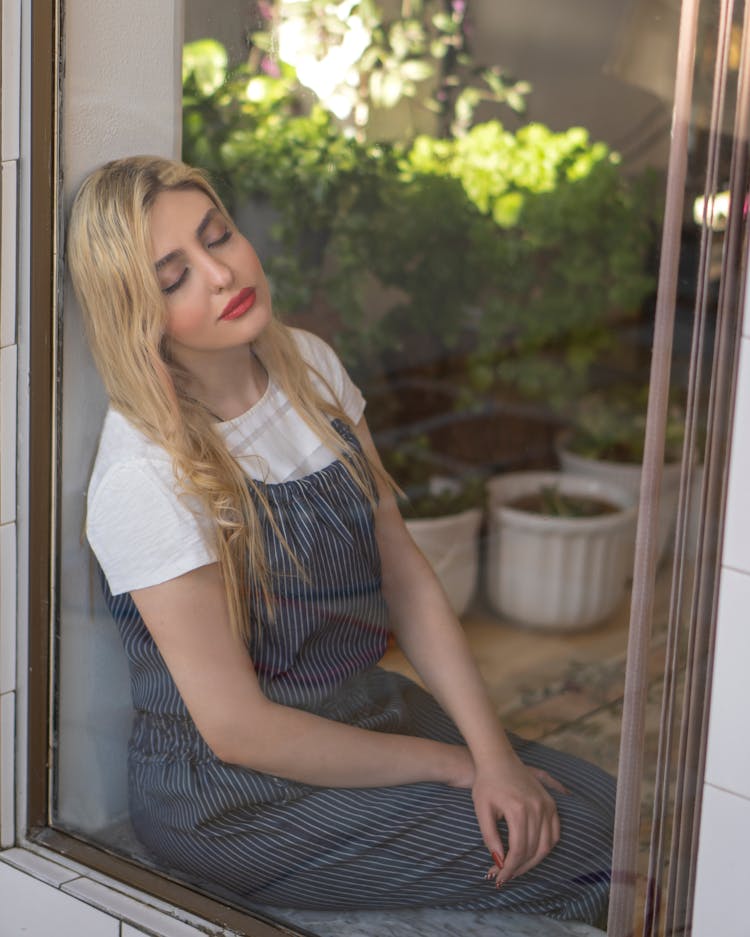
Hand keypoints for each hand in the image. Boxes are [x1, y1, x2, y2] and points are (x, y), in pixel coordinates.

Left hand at [472, 756, 566, 885]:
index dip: (509, 868)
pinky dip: (547, 846)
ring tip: (518, 867)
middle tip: (506, 876)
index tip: (499, 877)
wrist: (497, 758)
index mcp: (518, 810)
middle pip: (533, 850)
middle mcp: (537, 808)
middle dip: (519, 867)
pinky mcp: (551, 802)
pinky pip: (555, 832)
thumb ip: (490, 837)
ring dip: (534, 861)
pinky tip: (534, 853)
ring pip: (546, 844)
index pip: (518, 850)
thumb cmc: (486, 783)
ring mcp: (546, 805)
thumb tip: (499, 862)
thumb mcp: (482, 810)